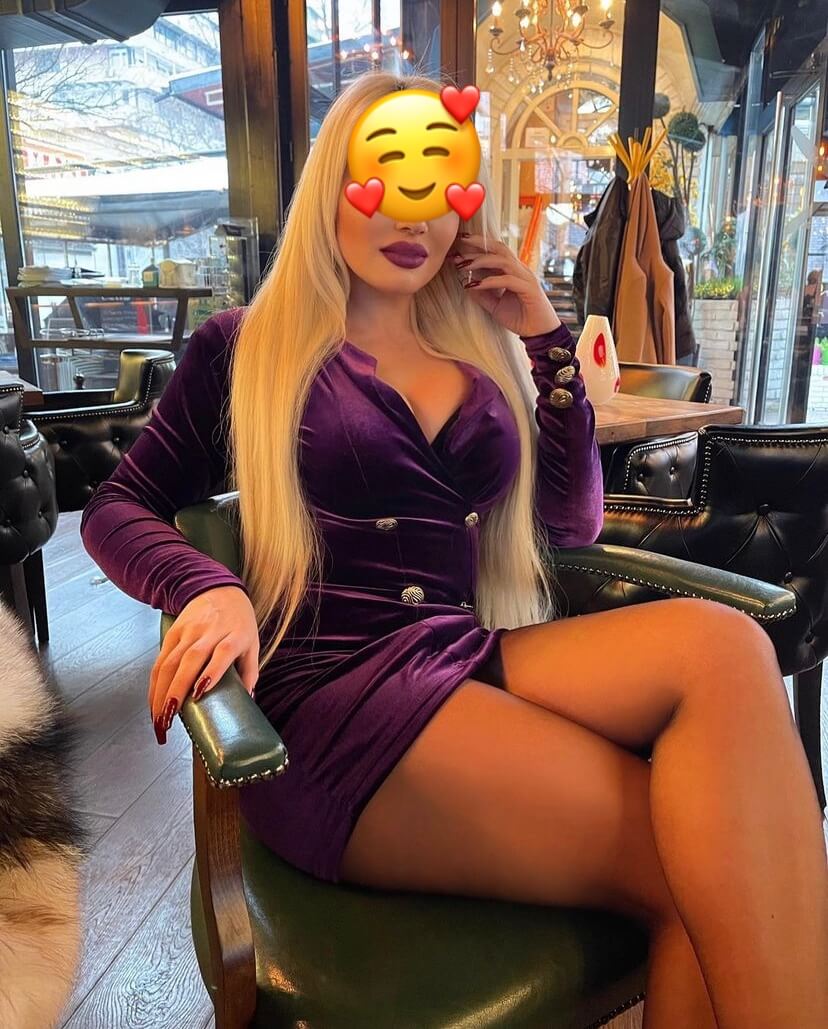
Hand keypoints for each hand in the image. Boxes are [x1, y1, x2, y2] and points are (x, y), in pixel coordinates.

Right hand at [148, 585, 259, 744]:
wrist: (218, 590)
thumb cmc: (239, 623)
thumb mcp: (253, 643)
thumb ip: (250, 672)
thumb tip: (247, 701)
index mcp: (235, 634)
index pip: (223, 652)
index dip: (212, 672)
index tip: (200, 693)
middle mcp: (209, 632)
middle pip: (190, 660)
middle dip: (176, 691)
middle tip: (169, 719)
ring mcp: (188, 631)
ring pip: (170, 662)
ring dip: (160, 692)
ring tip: (158, 719)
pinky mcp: (172, 632)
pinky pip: (161, 660)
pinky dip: (155, 683)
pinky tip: (153, 702)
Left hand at [450, 233, 561, 336]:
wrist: (540, 334)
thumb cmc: (521, 319)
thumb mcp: (495, 306)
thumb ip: (483, 295)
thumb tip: (466, 285)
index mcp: (513, 271)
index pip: (495, 251)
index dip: (476, 247)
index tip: (457, 248)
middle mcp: (520, 270)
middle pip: (499, 247)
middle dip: (478, 243)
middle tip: (458, 244)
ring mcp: (526, 277)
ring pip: (503, 260)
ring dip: (481, 261)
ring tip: (463, 265)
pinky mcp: (529, 288)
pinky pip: (507, 280)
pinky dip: (490, 281)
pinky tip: (475, 285)